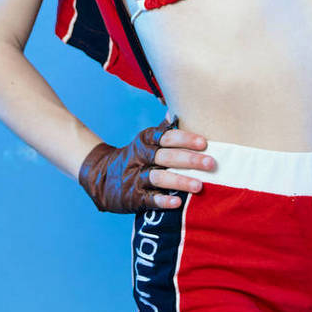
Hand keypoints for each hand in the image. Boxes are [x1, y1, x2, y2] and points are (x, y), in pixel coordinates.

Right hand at [78, 116, 216, 212]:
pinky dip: (162, 201)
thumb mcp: (146, 139)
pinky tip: (177, 202)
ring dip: (179, 181)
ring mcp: (136, 178)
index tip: (204, 142)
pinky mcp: (133, 197)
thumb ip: (164, 128)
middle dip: (189, 160)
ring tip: (199, 186)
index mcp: (146, 140)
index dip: (185, 139)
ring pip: (158, 178)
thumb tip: (178, 108)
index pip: (166, 137)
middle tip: (210, 163)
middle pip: (165, 156)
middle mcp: (141, 157)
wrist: (101, 178)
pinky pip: (149, 199)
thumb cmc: (136, 156)